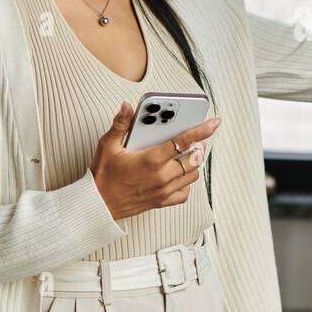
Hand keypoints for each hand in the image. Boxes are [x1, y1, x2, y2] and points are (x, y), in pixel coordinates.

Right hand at [90, 102, 221, 220]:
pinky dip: (187, 183)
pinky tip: (179, 174)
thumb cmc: (103, 176)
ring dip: (194, 163)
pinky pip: (185, 193)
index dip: (202, 130)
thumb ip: (120, 124)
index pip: (183, 141)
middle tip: (195, 138)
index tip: (214, 122)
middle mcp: (162, 176)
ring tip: (187, 153)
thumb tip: (127, 107)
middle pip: (194, 158)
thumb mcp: (107, 145)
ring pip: (193, 175)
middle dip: (199, 145)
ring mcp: (164, 190)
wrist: (97, 205)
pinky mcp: (162, 202)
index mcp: (151, 160)